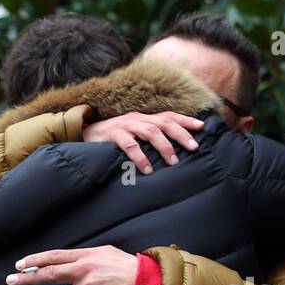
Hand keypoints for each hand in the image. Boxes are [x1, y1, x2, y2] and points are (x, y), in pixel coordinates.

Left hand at [5, 245, 139, 284]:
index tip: (19, 265)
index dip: (35, 260)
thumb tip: (67, 263)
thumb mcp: (104, 254)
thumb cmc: (125, 267)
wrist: (148, 280)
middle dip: (28, 278)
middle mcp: (85, 269)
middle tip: (12, 281)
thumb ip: (84, 258)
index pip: (54, 256)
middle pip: (50, 274)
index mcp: (85, 256)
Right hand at [82, 111, 201, 173]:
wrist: (82, 135)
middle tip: (194, 148)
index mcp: (143, 118)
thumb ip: (146, 140)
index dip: (186, 120)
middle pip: (165, 123)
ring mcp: (125, 125)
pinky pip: (130, 145)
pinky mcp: (113, 134)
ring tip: (173, 161)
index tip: (202, 127)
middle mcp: (137, 118)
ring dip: (164, 146)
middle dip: (181, 134)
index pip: (169, 116)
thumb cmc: (109, 140)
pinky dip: (140, 157)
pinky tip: (146, 168)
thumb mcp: (131, 135)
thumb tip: (168, 152)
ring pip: (151, 132)